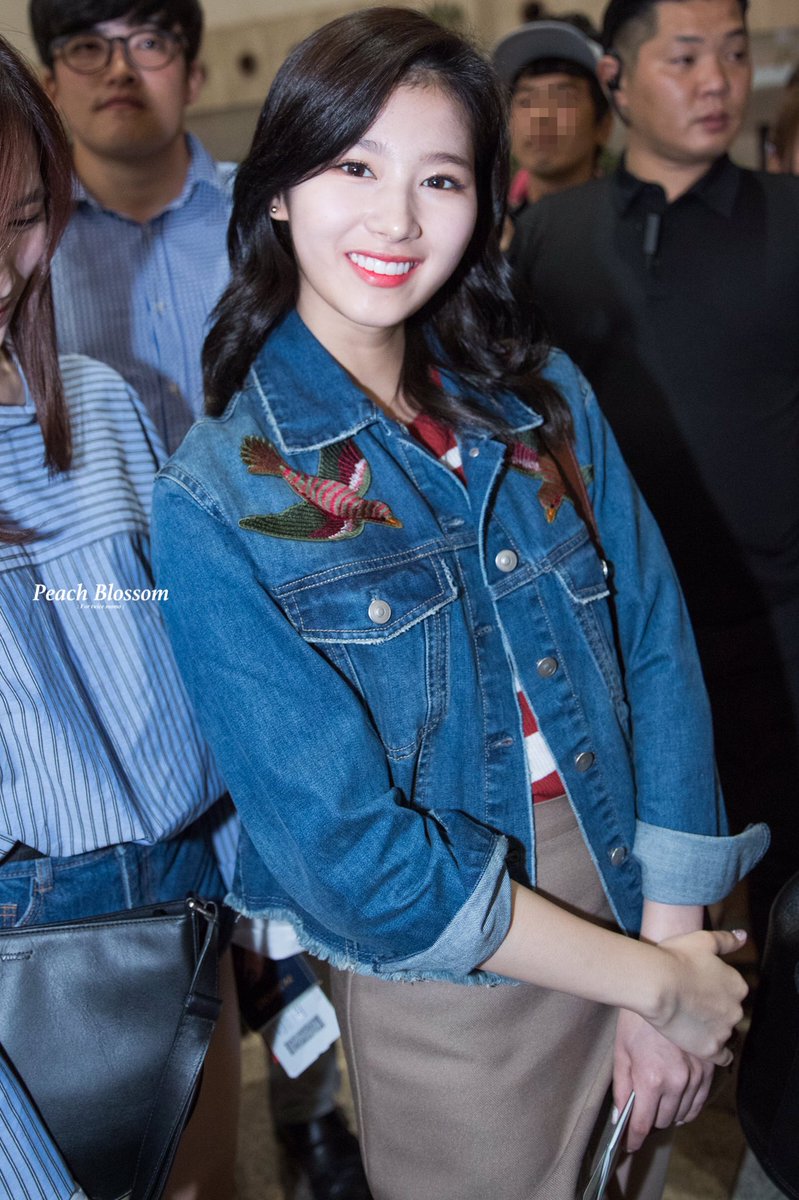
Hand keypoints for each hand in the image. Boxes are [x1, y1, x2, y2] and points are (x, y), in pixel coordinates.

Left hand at [614, 1009, 714, 1150]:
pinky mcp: (710, 1067)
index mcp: (651, 1079)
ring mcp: (696, 1075)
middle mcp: (677, 1081)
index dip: (634, 1138)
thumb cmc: (636, 1017)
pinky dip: (689, 1105)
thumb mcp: (621, 1051)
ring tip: (658, 1103)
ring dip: (670, 1112)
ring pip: (684, 1113)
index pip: (643, 1123)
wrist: (663, 988)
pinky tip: (678, 1099)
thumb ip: (622, 1087)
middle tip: (641, 1113)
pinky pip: (701, 1100)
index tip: (630, 1144)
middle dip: (651, 1120)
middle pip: (665, 1120)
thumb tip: (620, 1115)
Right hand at [648, 929, 746, 1062]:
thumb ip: (726, 940)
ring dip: (713, 1028)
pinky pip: (723, 1057)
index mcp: (737, 985)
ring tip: (691, 1021)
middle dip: (716, 1009)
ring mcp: (724, 1031)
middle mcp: (736, 1009)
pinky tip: (706, 1046)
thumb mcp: (702, 940)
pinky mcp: (710, 1049)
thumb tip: (743, 937)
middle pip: (730, 1012)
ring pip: (724, 1032)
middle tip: (693, 1003)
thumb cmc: (676, 958)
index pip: (733, 991)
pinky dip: (718, 1053)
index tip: (700, 987)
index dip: (716, 989)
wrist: (656, 983)